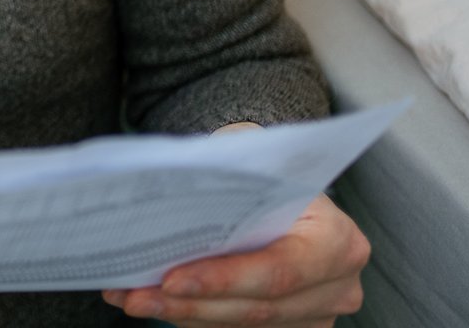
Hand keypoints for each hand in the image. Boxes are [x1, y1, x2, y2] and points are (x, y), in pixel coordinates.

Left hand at [101, 193, 368, 325]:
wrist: (282, 186)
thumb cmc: (267, 171)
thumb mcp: (254, 158)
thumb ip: (226, 176)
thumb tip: (168, 188)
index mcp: (338, 240)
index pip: (279, 270)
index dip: (223, 280)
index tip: (171, 280)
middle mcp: (336, 287)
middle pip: (256, 308)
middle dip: (189, 303)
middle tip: (135, 296)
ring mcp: (316, 314)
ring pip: (241, 325)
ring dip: (181, 313)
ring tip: (130, 297)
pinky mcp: (290, 327)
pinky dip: (190, 315)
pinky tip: (148, 299)